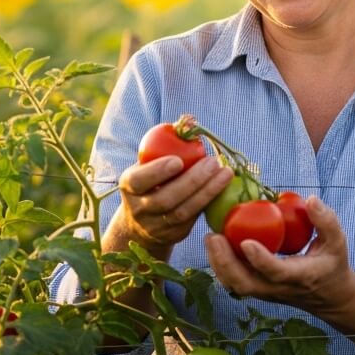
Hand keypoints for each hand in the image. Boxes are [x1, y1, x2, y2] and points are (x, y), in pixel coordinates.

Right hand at [111, 155, 230, 253]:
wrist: (141, 221)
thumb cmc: (151, 179)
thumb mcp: (150, 162)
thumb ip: (166, 143)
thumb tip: (191, 119)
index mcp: (129, 186)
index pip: (139, 181)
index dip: (158, 172)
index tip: (178, 160)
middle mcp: (139, 209)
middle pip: (166, 199)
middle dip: (192, 181)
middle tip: (214, 162)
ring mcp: (156, 227)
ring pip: (183, 213)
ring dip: (207, 192)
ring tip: (226, 173)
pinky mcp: (174, 236)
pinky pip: (193, 221)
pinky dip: (209, 203)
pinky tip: (223, 188)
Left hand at [205, 195, 354, 314]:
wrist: (329, 297)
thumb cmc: (333, 264)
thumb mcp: (338, 241)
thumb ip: (326, 221)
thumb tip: (310, 199)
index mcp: (299, 276)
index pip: (276, 272)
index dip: (260, 259)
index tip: (245, 242)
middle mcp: (278, 288)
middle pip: (245, 284)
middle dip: (225, 262)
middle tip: (213, 236)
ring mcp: (266, 293)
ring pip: (235, 285)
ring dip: (218, 264)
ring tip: (210, 238)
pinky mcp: (258, 290)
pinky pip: (234, 282)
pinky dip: (220, 266)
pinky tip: (215, 245)